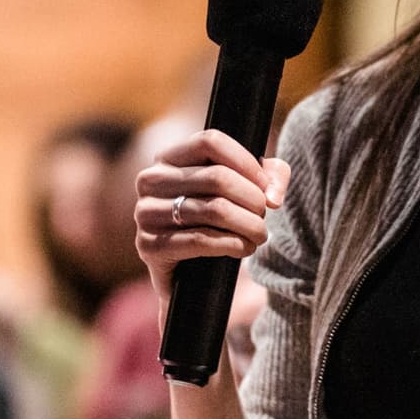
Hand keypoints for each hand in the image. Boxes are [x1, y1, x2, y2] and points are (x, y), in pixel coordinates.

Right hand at [134, 129, 290, 316]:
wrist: (191, 276)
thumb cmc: (218, 222)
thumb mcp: (245, 190)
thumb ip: (270, 176)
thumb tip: (274, 196)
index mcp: (169, 157)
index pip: (210, 141)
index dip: (246, 162)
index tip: (266, 187)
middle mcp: (150, 179)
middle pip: (217, 177)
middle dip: (252, 199)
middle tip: (265, 216)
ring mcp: (145, 213)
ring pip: (213, 209)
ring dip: (248, 224)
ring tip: (260, 235)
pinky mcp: (148, 246)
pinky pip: (200, 239)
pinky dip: (232, 244)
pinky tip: (245, 248)